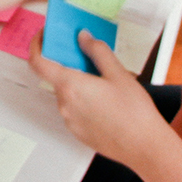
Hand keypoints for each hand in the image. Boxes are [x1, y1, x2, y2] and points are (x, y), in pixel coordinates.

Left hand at [29, 30, 172, 165]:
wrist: (144, 146)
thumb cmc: (133, 111)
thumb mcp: (118, 73)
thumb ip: (97, 51)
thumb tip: (82, 37)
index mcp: (70, 86)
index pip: (38, 62)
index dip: (36, 45)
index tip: (44, 35)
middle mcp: (64, 104)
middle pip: (55, 77)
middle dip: (67, 64)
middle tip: (85, 54)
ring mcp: (69, 121)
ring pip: (66, 94)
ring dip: (76, 82)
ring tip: (102, 79)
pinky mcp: (78, 132)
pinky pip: (74, 109)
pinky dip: (82, 99)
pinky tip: (104, 100)